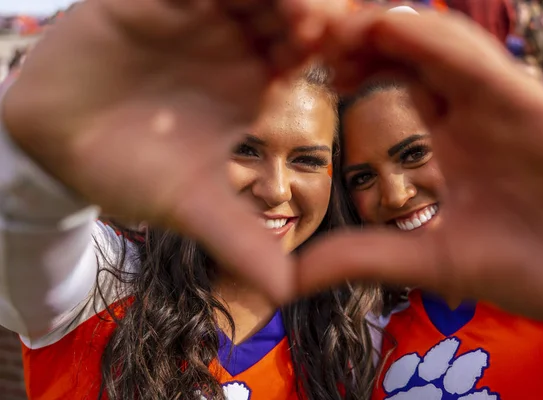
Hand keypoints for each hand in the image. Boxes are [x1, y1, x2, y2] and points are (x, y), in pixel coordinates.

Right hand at [2, 0, 340, 302]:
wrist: (54, 145)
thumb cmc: (128, 169)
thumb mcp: (193, 206)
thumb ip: (240, 240)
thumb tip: (285, 294)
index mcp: (252, 80)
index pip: (313, 50)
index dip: (340, 53)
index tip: (360, 68)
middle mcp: (232, 40)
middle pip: (295, 8)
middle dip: (323, 15)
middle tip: (343, 31)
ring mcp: (196, 13)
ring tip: (310, 18)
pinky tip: (245, 0)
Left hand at [298, 11, 542, 336]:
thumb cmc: (526, 267)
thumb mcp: (427, 259)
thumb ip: (361, 258)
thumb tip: (288, 279)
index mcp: (441, 144)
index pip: (383, 91)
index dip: (341, 77)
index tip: (292, 76)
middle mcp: (465, 115)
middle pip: (403, 59)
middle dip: (354, 45)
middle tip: (299, 39)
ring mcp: (496, 104)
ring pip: (435, 48)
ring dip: (384, 32)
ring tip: (330, 27)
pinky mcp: (529, 102)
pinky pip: (476, 62)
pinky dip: (433, 43)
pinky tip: (389, 29)